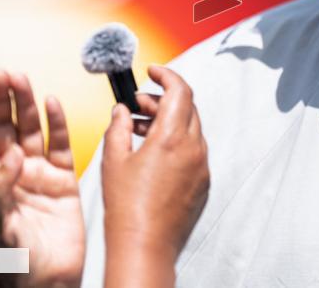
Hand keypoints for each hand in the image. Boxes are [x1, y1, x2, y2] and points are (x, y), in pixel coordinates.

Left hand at [0, 72, 84, 286]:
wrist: (57, 277)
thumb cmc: (23, 260)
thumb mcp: (3, 224)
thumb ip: (3, 189)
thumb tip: (11, 158)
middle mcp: (11, 175)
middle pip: (3, 130)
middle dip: (0, 101)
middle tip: (1, 74)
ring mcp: (38, 174)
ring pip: (30, 131)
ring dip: (26, 104)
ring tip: (22, 79)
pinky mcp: (64, 179)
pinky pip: (60, 145)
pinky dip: (57, 123)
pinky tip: (52, 102)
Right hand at [102, 66, 208, 287]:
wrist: (145, 246)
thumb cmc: (126, 207)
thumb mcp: (114, 161)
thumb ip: (118, 128)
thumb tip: (121, 110)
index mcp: (172, 138)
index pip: (180, 90)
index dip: (166, 75)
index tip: (152, 71)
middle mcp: (193, 148)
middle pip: (187, 107)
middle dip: (162, 99)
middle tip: (138, 105)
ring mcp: (202, 166)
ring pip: (191, 129)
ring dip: (169, 121)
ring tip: (140, 130)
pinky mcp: (204, 182)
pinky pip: (194, 151)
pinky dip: (177, 142)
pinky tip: (154, 153)